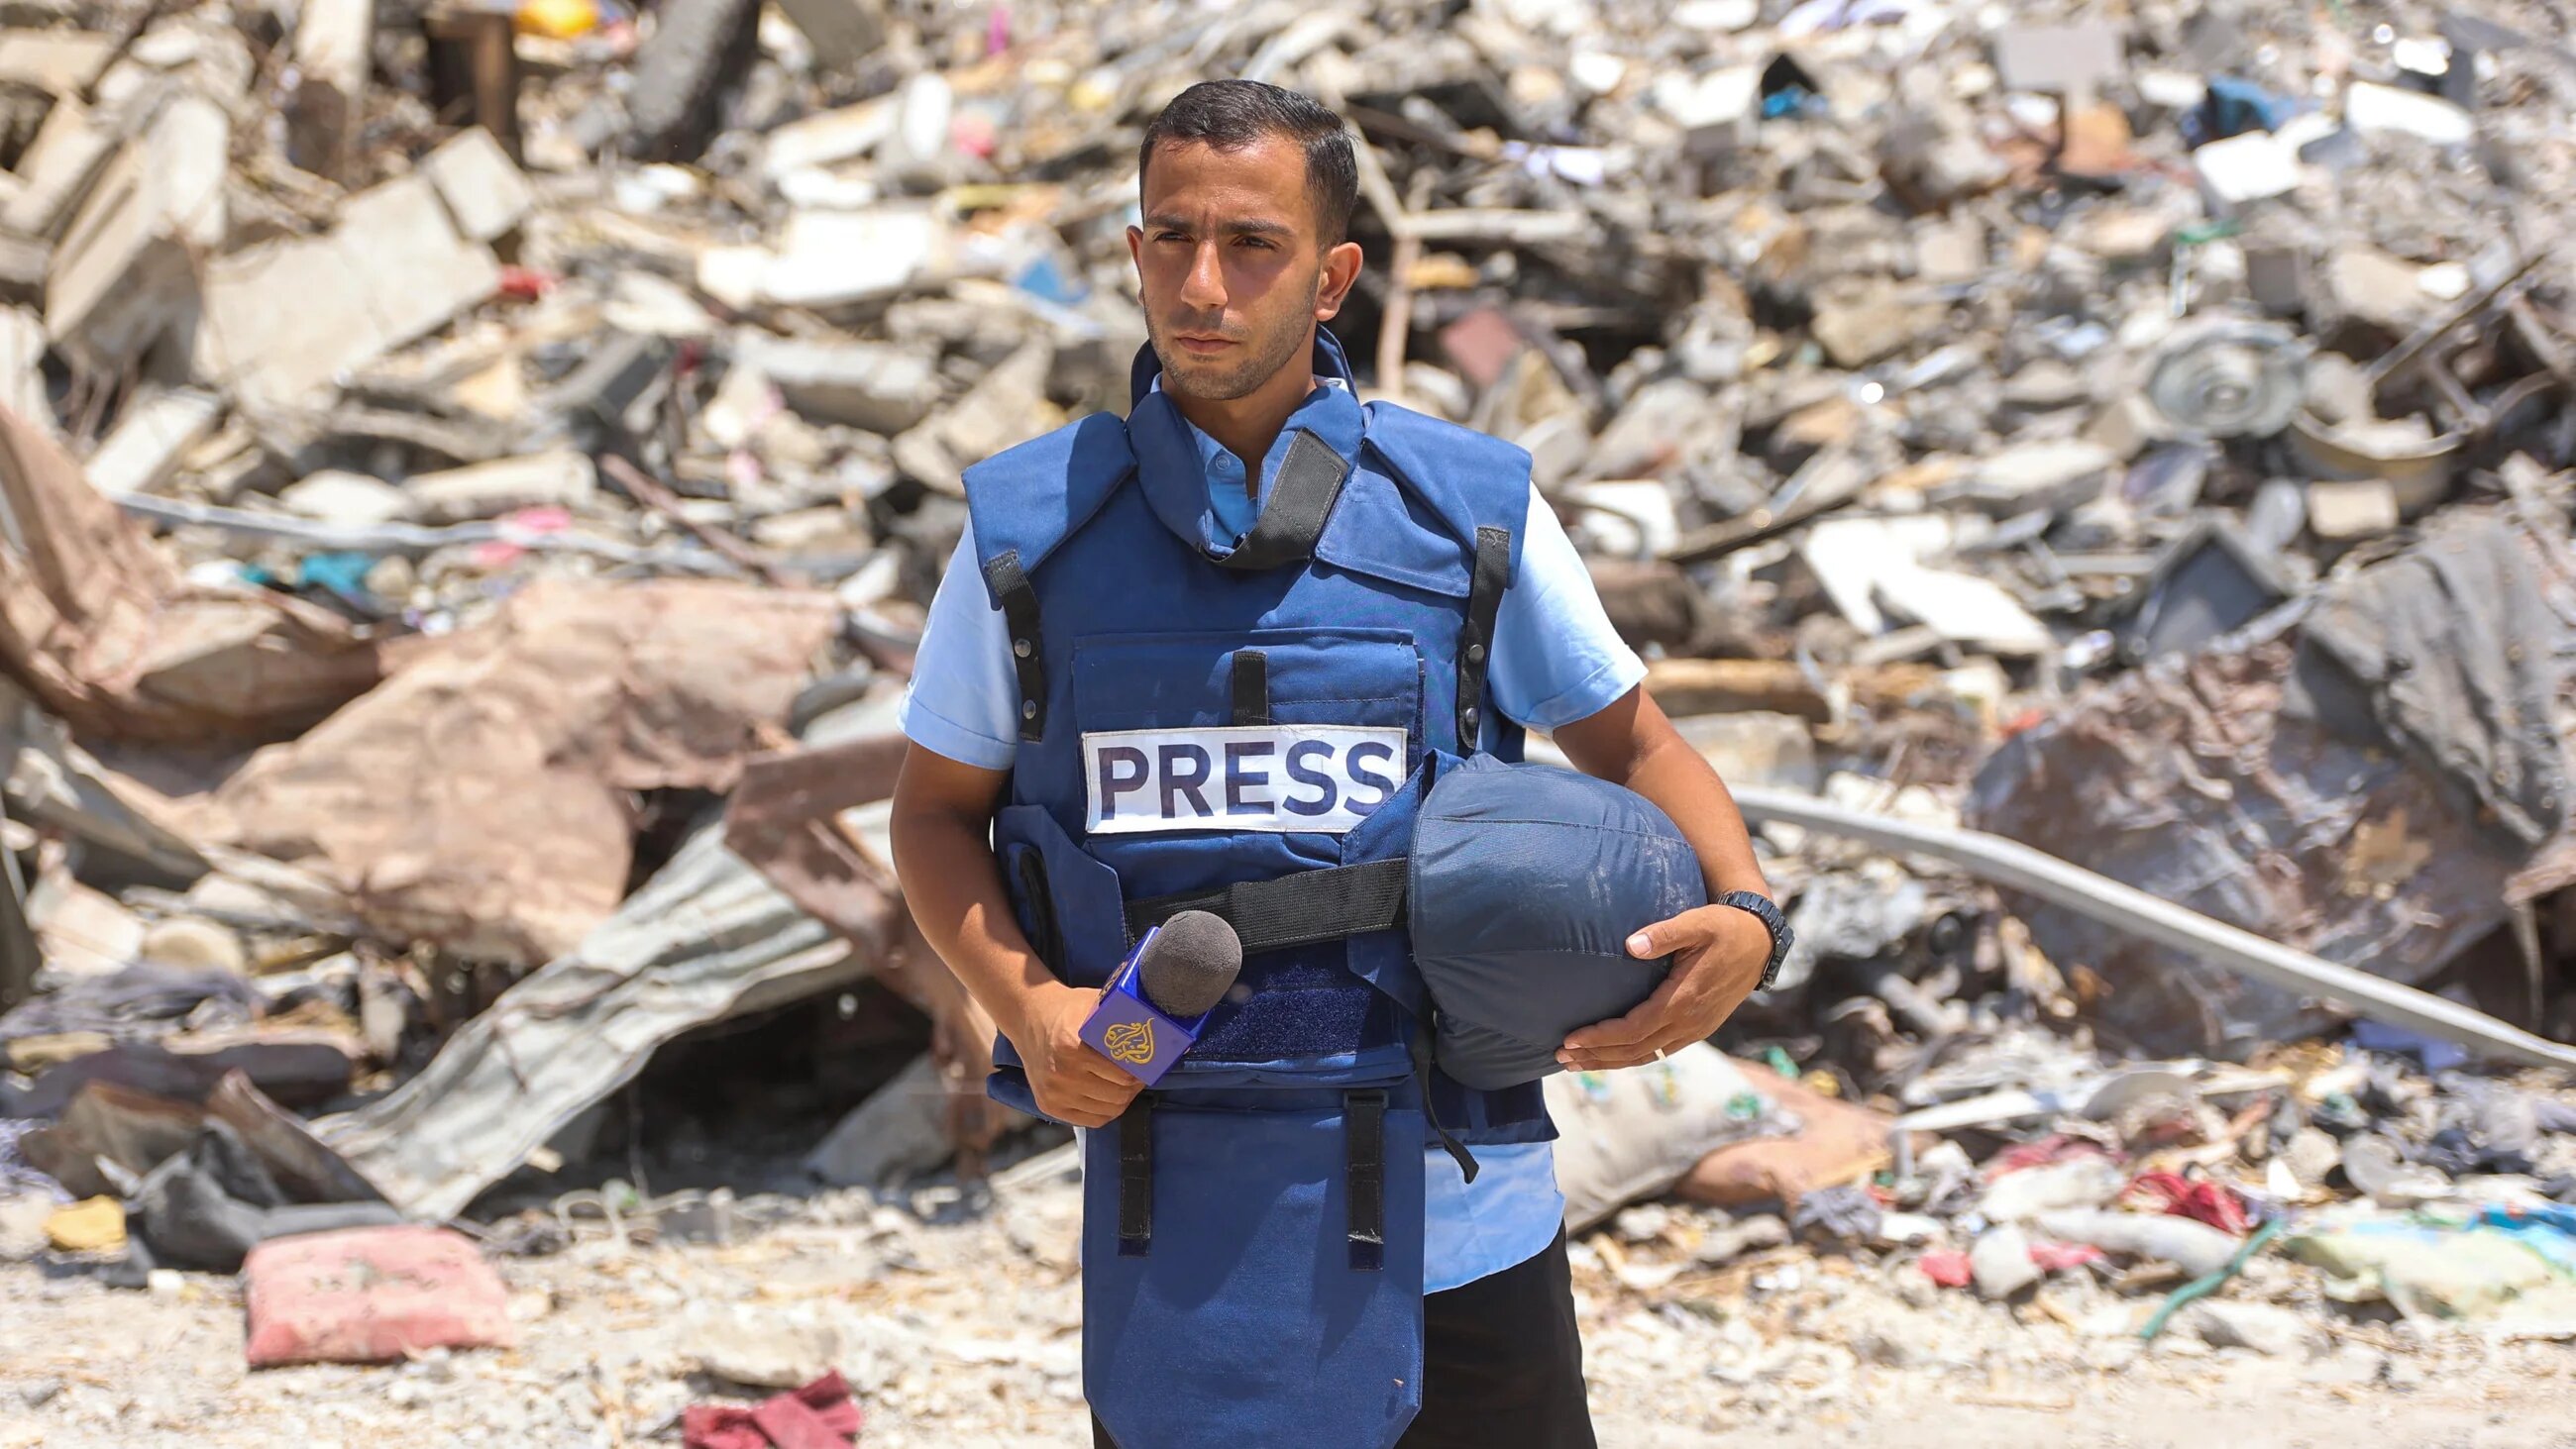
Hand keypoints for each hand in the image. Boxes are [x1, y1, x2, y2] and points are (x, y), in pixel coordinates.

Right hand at [1007, 983, 1144, 1128]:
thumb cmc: (1069, 1010)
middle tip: (1139, 1077)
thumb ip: (1120, 1021)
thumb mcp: (1095, 1005)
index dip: (1141, 1073)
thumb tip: (1159, 1030)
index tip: (1147, 1067)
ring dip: (1121, 1100)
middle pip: (1117, 1096)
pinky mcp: (1048, 1106)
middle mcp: (1062, 1074)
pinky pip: (1090, 1121)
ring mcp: (1054, 1093)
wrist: (1029, 1018)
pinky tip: (1108, 1096)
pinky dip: (1104, 1112)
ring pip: (1107, 1111)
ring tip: (1125, 1086)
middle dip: (1134, 1088)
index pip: (1123, 1075)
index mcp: (1073, 1047)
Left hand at [1556, 903, 1771, 1071]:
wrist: (1760, 943)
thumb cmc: (1724, 928)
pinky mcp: (1698, 1028)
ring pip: (1646, 1056)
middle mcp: (1689, 1022)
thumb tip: (1631, 945)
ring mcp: (1695, 1029)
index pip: (1634, 1030)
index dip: (1601, 1038)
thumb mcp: (1697, 923)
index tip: (1570, 1039)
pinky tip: (1612, 1055)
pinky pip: (1659, 1051)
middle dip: (1596, 1056)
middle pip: (1635, 1051)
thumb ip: (1665, 933)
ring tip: (1577, 1064)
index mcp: (1684, 1000)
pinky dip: (1632, 1057)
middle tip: (1560, 1056)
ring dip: (1610, 1062)